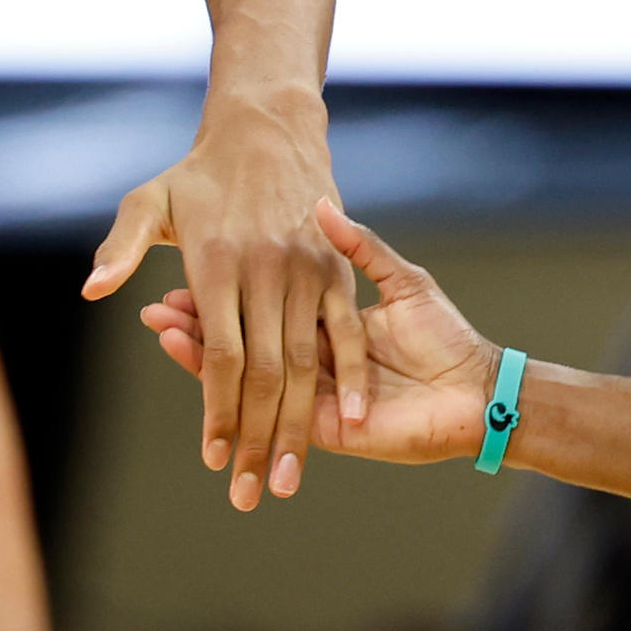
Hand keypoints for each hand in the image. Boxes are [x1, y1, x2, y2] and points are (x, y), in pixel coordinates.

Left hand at [82, 94, 364, 509]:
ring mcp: (307, 270)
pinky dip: (353, 379)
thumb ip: (121, 248)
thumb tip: (92, 292)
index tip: (210, 457)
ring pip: (305, 362)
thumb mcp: (150, 200)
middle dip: (253, 437)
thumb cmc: (199, 172)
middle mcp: (265, 271)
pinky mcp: (337, 268)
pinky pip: (347, 333)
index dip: (216, 409)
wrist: (268, 127)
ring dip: (299, 425)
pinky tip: (355, 422)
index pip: (220, 354)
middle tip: (245, 494)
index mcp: (216, 263)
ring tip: (287, 478)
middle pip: (262, 371)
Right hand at [140, 200, 498, 465]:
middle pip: (236, 343)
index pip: (253, 310)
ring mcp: (311, 395)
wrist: (478, 386)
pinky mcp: (322, 424)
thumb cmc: (444, 332)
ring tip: (160, 329)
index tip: (176, 272)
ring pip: (240, 374)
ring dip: (197, 353)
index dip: (216, 295)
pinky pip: (266, 405)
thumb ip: (359, 246)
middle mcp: (307, 361)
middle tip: (152, 308)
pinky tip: (193, 362)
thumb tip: (321, 206)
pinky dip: (225, 388)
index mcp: (320, 327)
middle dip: (192, 325)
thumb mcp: (399, 277)